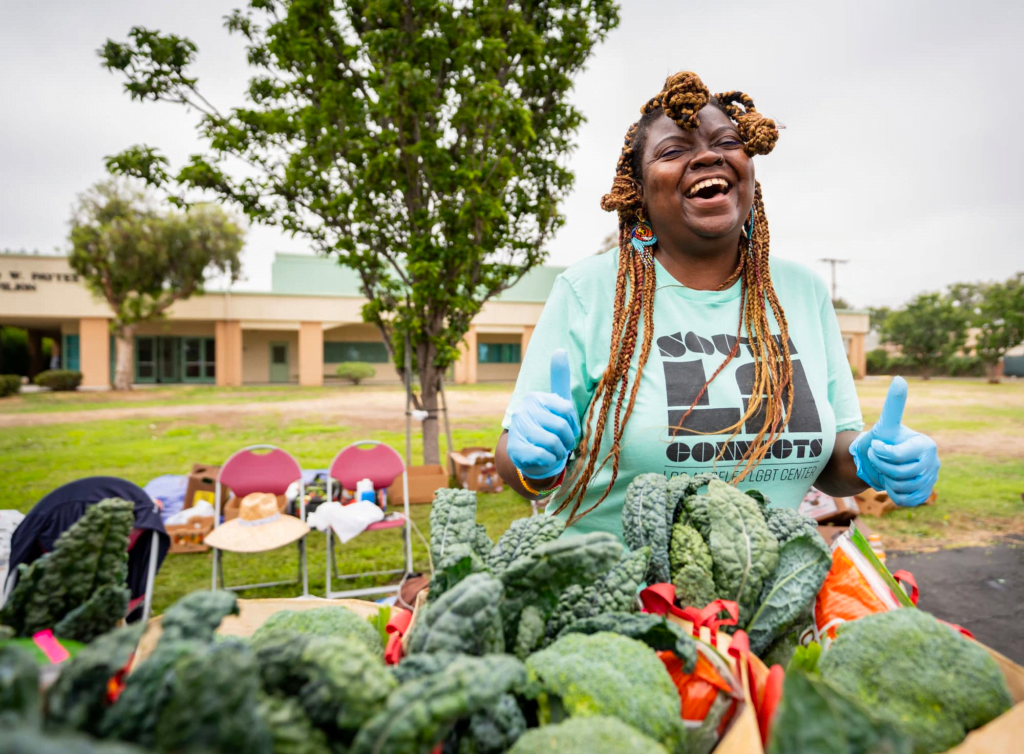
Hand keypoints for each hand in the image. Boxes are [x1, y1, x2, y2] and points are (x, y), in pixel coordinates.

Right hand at [507, 349, 580, 479]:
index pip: (567, 410)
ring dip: (559, 452)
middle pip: (560, 427)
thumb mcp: (557, 403)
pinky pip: (542, 455)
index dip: (574, 425)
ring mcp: (517, 429)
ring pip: (552, 442)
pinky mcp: (514, 449)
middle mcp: (523, 410)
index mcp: (535, 397)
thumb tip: (560, 350)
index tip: (570, 430)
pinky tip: (544, 458)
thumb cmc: (548, 426)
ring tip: (554, 451)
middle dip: (567, 441)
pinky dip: (549, 460)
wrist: (530, 455)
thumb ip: (559, 378)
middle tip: (563, 444)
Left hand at [849, 376, 939, 506]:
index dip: (880, 453)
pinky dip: (894, 494)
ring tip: (887, 470)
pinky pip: (906, 500)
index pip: (898, 456)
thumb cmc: (881, 440)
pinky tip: (893, 483)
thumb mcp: (885, 424)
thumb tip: (899, 379)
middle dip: (882, 467)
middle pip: (899, 474)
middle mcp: (934, 462)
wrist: (877, 462)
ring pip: (902, 488)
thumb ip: (893, 404)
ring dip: (887, 481)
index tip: (876, 446)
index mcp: (926, 445)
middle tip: (879, 460)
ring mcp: (931, 480)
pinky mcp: (924, 494)